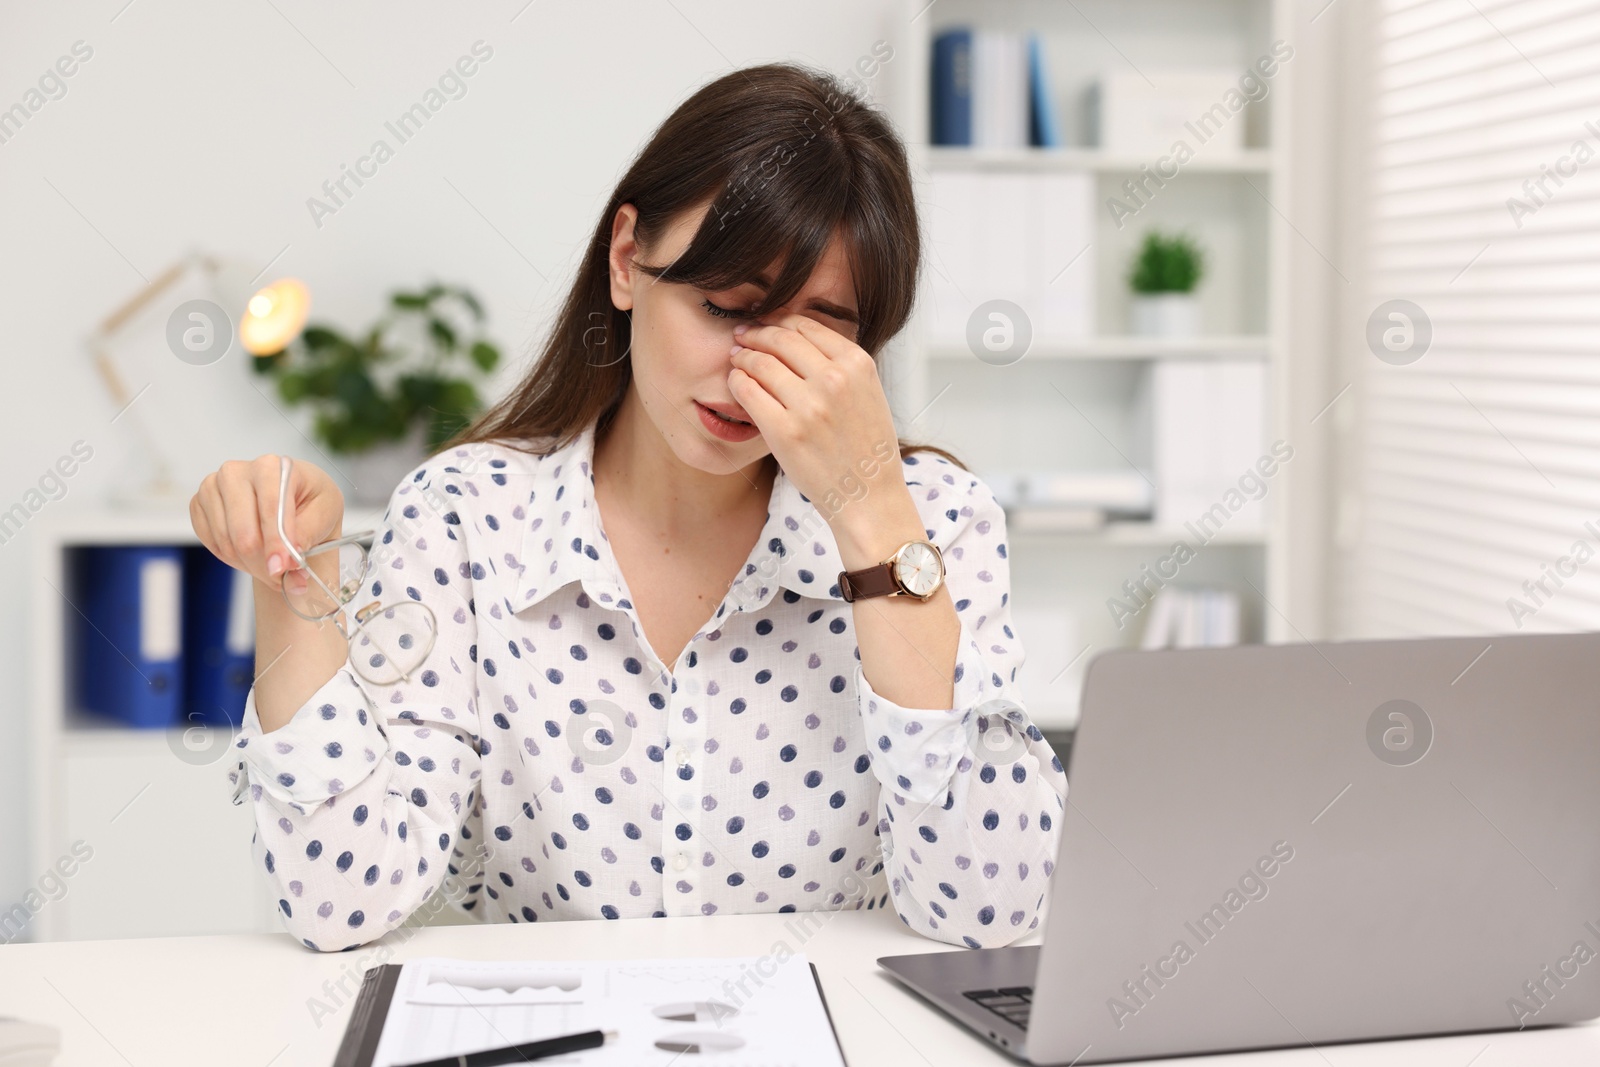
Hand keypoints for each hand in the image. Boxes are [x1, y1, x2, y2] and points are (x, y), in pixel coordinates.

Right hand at [190, 456, 344, 596]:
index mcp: (270, 466)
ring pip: (227, 543)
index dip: (275, 543)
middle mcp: (236, 473)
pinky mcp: (199, 504)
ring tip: (274, 568)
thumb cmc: (310, 500)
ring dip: (252, 565)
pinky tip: (254, 556)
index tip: (281, 569)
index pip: (270, 509)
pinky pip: (212, 544)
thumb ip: (308, 533)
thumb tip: (290, 557)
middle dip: (264, 563)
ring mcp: (213, 488)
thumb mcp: (325, 511)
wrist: (292, 498)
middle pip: (243, 532)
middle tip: (282, 578)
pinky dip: (234, 559)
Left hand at [727, 313, 908, 521]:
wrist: (869, 497)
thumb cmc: (867, 450)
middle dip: (756, 333)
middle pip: (780, 339)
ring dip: (743, 356)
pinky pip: (749, 392)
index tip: (767, 325)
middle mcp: (834, 380)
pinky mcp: (785, 431)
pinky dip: (737, 382)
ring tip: (737, 359)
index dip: (780, 321)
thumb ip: (841, 365)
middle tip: (743, 336)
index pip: (807, 326)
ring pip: (760, 362)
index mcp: (857, 365)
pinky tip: (736, 383)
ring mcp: (808, 406)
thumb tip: (800, 339)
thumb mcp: (869, 393)